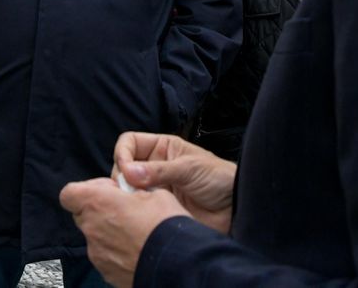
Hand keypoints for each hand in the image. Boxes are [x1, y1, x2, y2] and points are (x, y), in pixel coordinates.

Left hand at [59, 177, 190, 286]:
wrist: (178, 265)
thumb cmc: (166, 225)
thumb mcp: (155, 192)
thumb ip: (133, 190)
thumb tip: (131, 192)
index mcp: (97, 203)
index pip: (69, 194)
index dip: (88, 190)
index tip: (110, 191)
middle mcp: (91, 229)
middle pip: (82, 215)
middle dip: (100, 211)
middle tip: (125, 211)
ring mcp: (97, 254)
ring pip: (95, 237)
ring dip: (110, 232)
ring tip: (137, 233)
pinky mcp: (107, 273)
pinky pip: (106, 257)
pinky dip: (117, 252)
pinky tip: (138, 250)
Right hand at [113, 131, 235, 233]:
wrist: (236, 209)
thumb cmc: (219, 179)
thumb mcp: (190, 168)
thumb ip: (159, 170)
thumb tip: (128, 173)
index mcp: (162, 148)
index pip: (129, 143)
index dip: (123, 154)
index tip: (125, 169)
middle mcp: (154, 166)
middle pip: (123, 166)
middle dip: (122, 177)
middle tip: (131, 190)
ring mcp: (155, 189)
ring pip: (127, 188)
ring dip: (128, 195)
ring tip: (138, 203)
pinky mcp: (157, 209)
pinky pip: (137, 208)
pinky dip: (135, 210)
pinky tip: (143, 214)